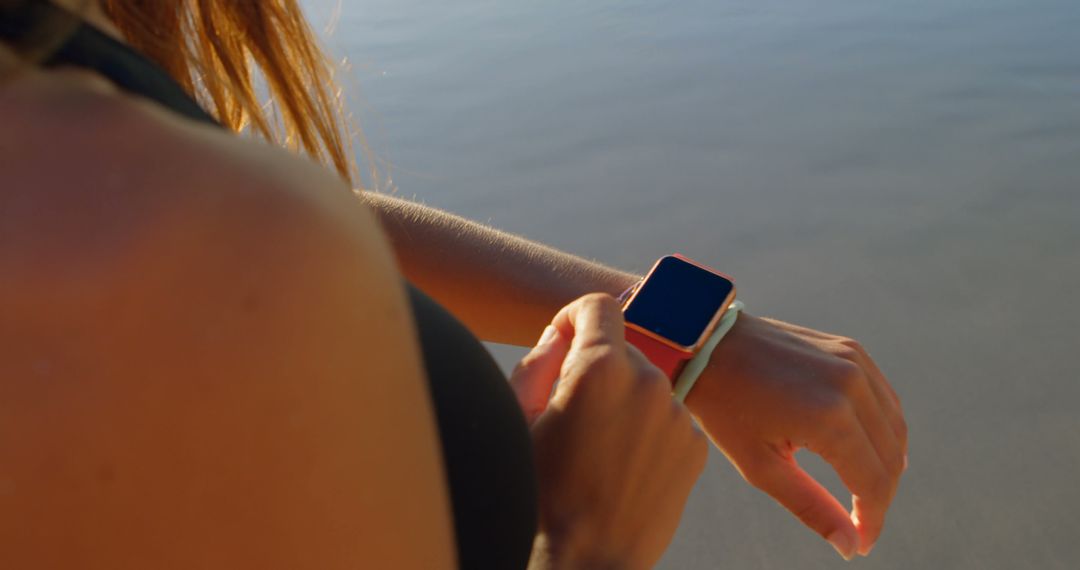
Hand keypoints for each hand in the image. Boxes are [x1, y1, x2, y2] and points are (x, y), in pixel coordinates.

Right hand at [511, 294, 707, 568]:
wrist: (580, 563)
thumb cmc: (535, 493)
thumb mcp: (516, 418)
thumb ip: (538, 363)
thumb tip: (559, 337)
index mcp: (599, 368)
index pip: (598, 305)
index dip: (574, 317)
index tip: (563, 341)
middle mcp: (647, 382)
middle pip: (622, 348)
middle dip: (596, 367)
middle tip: (568, 413)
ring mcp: (676, 416)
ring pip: (646, 385)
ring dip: (622, 400)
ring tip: (595, 449)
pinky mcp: (694, 448)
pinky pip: (667, 418)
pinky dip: (646, 431)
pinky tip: (621, 467)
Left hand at [685, 314, 906, 559]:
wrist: (705, 344)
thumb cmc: (724, 407)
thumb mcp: (760, 466)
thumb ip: (811, 507)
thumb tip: (850, 546)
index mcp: (830, 418)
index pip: (873, 483)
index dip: (872, 520)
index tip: (860, 545)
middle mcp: (852, 386)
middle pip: (890, 458)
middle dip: (880, 497)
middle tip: (859, 523)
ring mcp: (855, 362)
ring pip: (895, 427)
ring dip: (887, 464)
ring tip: (865, 491)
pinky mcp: (851, 349)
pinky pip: (884, 398)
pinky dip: (883, 428)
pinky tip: (867, 449)